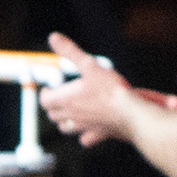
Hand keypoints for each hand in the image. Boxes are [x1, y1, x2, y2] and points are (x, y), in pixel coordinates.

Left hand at [40, 32, 170, 146]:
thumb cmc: (110, 89)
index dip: (45, 93)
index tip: (49, 88)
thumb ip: (70, 51)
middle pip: (53, 115)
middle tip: (61, 97)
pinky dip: (84, 135)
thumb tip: (53, 37)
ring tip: (70, 112)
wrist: (131, 113)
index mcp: (66, 99)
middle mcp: (72, 115)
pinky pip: (85, 139)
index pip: (45, 100)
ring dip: (64, 121)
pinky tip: (89, 128)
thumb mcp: (89, 64)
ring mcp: (84, 127)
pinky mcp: (98, 135)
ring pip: (65, 128)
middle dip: (53, 106)